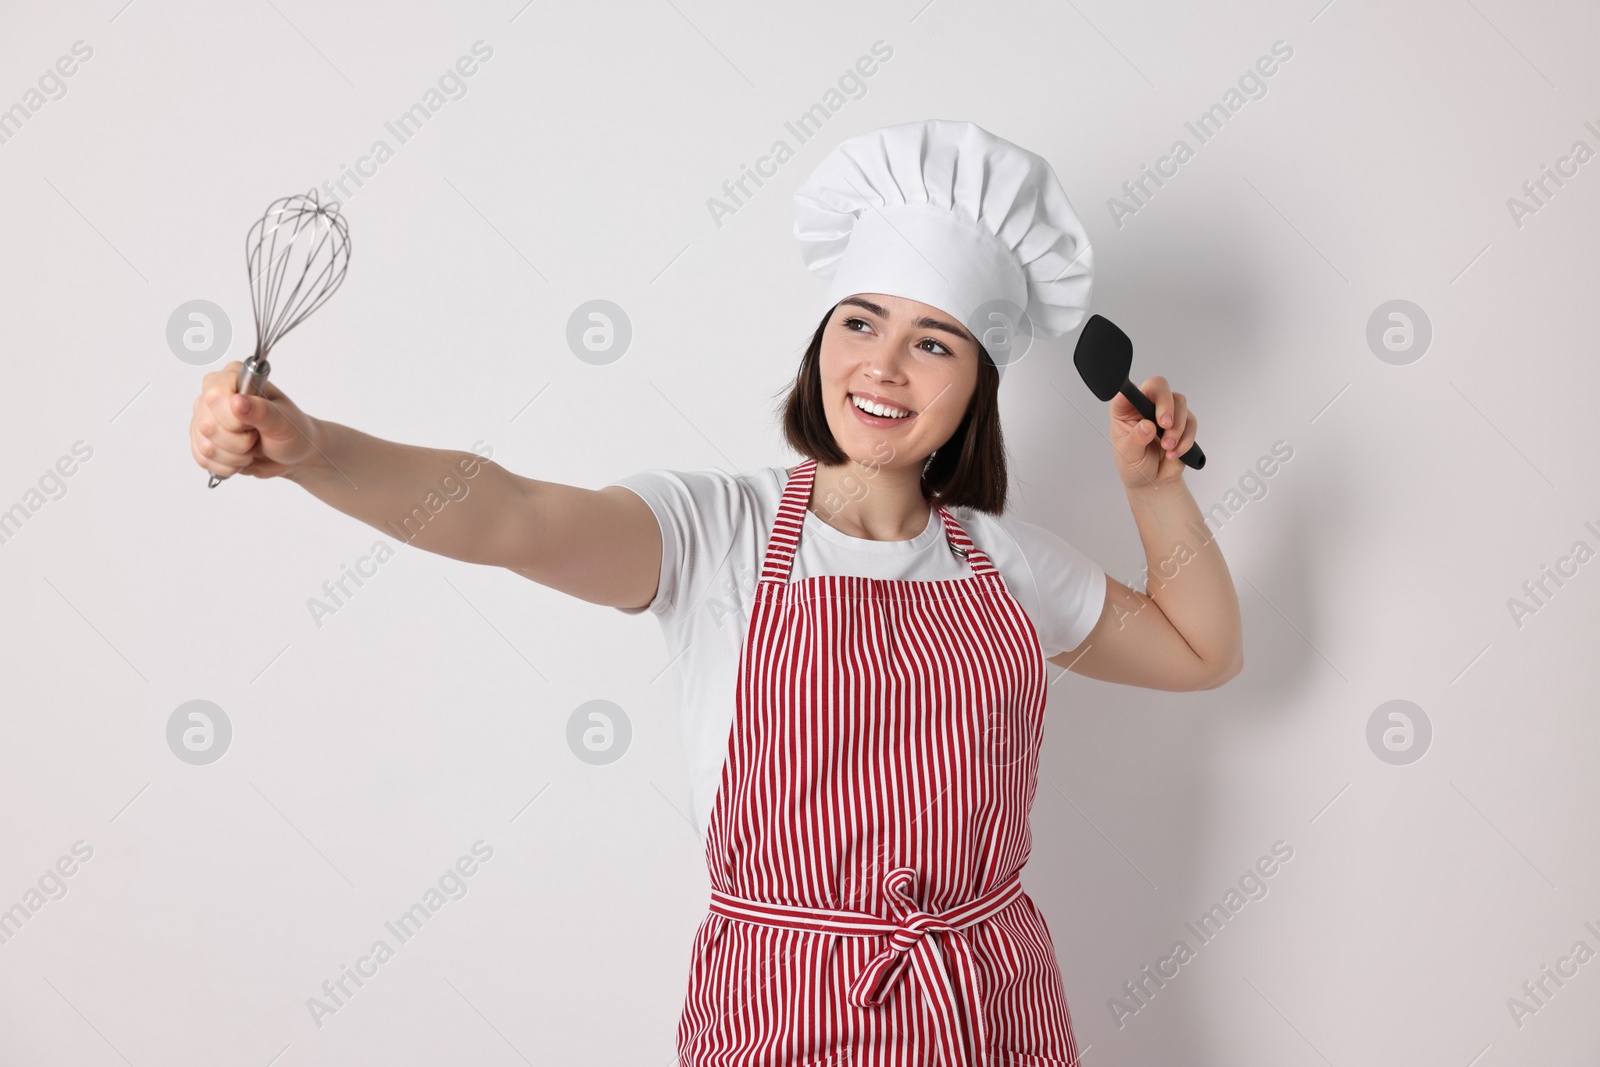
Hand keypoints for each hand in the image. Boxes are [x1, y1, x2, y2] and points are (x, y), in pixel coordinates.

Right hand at [189, 362, 318, 480]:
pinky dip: (227, 466)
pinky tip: (241, 458)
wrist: (293, 453)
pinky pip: (203, 459)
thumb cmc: (292, 431)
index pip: (216, 396)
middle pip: (207, 425)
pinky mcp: (202, 439)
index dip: (234, 419)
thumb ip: (261, 410)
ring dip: (234, 456)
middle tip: (256, 438)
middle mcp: (215, 394)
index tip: (255, 425)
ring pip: (206, 446)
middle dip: (238, 442)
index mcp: (234, 377)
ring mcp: (205, 417)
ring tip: (251, 448)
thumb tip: (237, 402)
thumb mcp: (283, 421)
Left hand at [1109, 375, 1196, 490]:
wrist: (1153, 482)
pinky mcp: (1182, 422)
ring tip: (1167, 448)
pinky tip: (1174, 453)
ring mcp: (1165, 411)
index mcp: (1124, 409)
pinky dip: (1185, 439)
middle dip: (1166, 406)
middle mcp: (1144, 405)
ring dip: (1177, 427)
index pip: (1129, 391)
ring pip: (1179, 402)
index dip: (1137, 394)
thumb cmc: (1134, 466)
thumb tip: (1146, 426)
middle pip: (1159, 387)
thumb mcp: (1128, 456)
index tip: (1146, 414)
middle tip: (1165, 425)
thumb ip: (1136, 440)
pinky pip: (1191, 421)